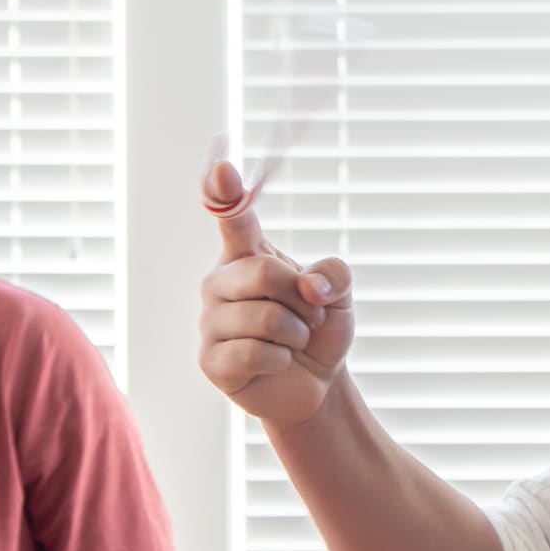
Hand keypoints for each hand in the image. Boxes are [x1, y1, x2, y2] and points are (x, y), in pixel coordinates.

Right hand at [198, 159, 354, 427]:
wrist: (316, 382)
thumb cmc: (318, 329)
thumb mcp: (339, 294)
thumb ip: (334, 274)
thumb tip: (309, 285)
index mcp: (246, 255)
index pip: (231, 216)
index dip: (223, 190)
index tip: (222, 168)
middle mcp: (220, 282)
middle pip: (262, 272)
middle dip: (303, 300)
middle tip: (311, 316)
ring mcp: (210, 321)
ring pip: (264, 318)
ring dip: (297, 334)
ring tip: (294, 341)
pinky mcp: (210, 360)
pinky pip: (256, 354)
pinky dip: (282, 360)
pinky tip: (277, 363)